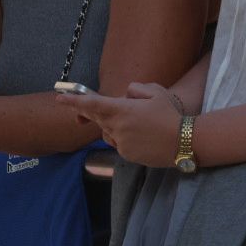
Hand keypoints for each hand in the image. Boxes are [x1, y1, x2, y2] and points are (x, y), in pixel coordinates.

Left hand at [56, 83, 179, 165]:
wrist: (186, 141)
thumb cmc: (171, 114)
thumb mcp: (155, 91)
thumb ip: (134, 89)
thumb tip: (123, 96)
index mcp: (122, 109)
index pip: (92, 104)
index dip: (74, 101)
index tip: (60, 99)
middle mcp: (118, 127)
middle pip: (97, 119)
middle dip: (89, 113)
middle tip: (81, 110)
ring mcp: (121, 143)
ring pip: (108, 133)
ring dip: (112, 127)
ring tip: (136, 124)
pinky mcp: (127, 155)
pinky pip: (119, 144)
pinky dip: (124, 139)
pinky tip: (142, 137)